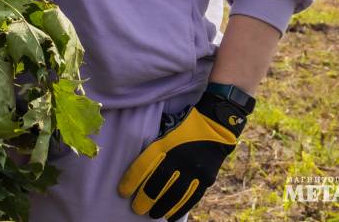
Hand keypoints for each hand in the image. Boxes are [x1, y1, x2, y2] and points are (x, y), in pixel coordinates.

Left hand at [117, 89, 250, 218]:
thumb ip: (154, 146)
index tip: (122, 192)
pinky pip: (191, 198)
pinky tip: (170, 216)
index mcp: (166, 143)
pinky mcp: (207, 178)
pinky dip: (179, 209)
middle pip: (159, 183)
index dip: (131, 181)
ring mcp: (195, 169)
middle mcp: (180, 157)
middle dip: (145, 198)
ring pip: (175, 194)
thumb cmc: (184, 127)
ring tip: (152, 215)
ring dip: (161, 207)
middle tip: (136, 209)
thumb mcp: (166, 129)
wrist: (216, 126)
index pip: (144, 165)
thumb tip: (136, 165)